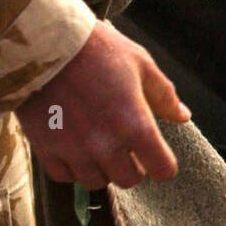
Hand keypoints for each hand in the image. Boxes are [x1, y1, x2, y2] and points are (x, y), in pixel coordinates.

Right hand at [17, 21, 189, 189]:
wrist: (43, 43)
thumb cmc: (98, 49)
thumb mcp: (141, 64)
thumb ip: (164, 96)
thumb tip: (182, 116)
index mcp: (136, 125)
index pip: (162, 171)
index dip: (164, 165)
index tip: (157, 156)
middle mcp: (106, 145)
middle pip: (129, 180)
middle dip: (133, 166)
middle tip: (127, 145)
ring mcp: (74, 150)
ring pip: (96, 182)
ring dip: (102, 168)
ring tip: (100, 144)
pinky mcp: (45, 149)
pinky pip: (64, 176)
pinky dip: (72, 167)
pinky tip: (75, 147)